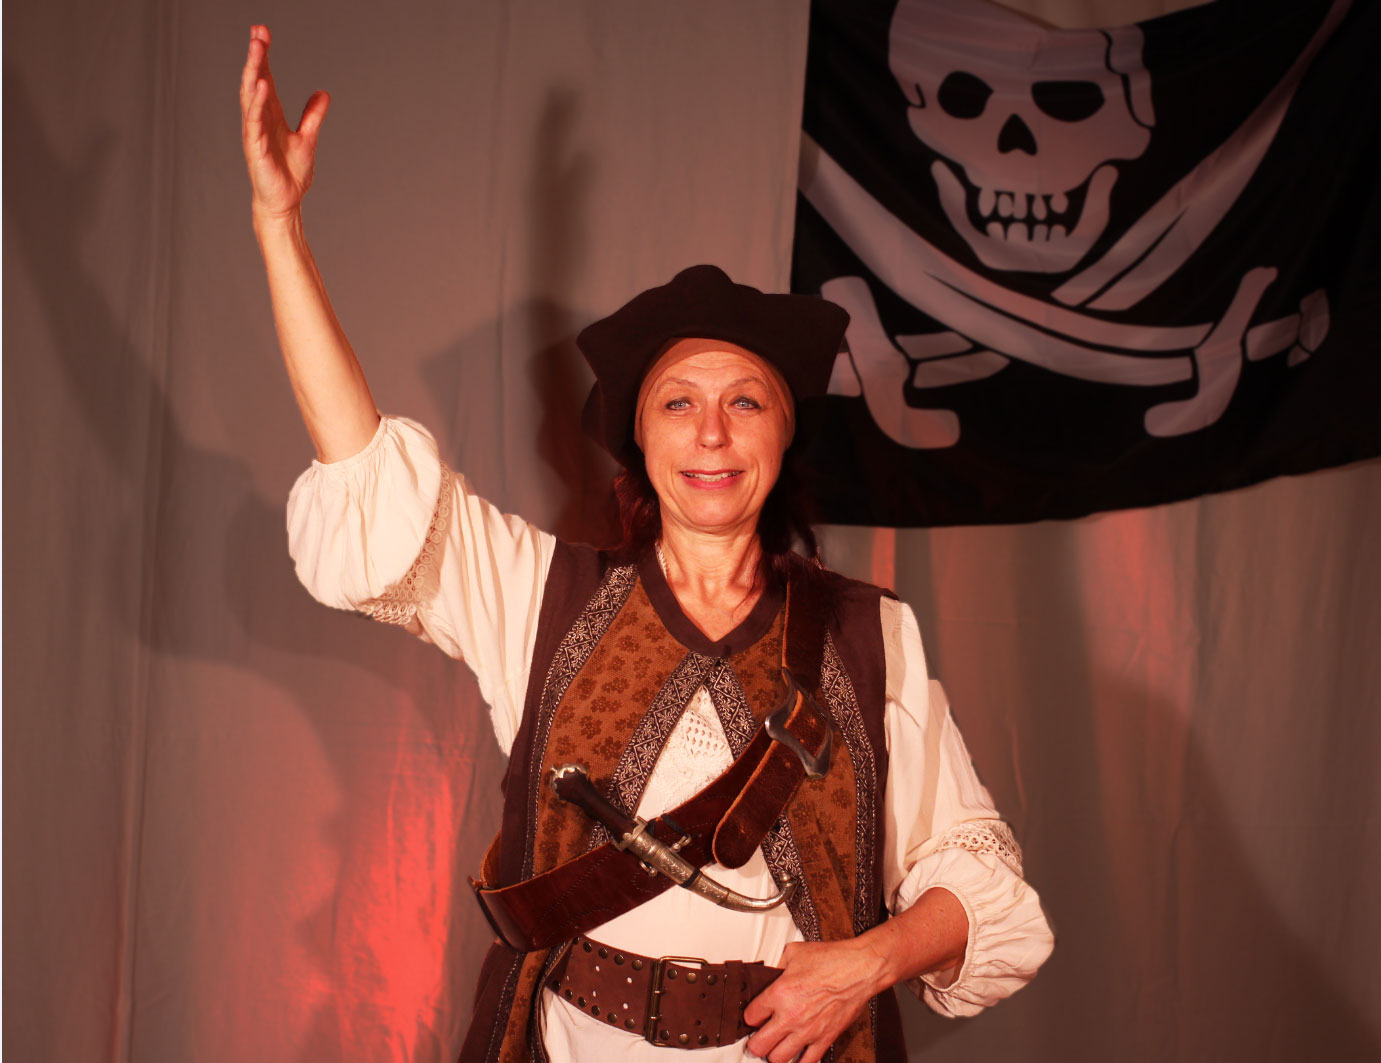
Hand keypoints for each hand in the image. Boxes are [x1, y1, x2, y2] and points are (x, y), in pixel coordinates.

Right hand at [239, 25, 329, 222]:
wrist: (286, 202)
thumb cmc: (290, 174)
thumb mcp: (308, 138)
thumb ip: (313, 116)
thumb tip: (323, 93)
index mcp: (271, 115)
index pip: (266, 78)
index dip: (264, 56)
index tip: (262, 32)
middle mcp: (260, 119)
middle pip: (255, 81)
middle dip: (256, 56)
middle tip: (257, 31)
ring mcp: (256, 132)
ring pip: (251, 96)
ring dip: (253, 72)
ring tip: (257, 49)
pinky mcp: (256, 148)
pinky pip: (255, 121)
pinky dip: (257, 103)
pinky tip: (261, 85)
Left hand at [743, 938, 890, 1062]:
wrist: (859, 969)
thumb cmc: (831, 959)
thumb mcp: (794, 952)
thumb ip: (776, 966)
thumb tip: (769, 975)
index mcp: (779, 993)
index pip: (750, 1016)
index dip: (749, 1016)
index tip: (753, 1016)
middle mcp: (790, 1016)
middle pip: (759, 1045)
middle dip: (755, 1043)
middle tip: (758, 1038)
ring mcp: (808, 1031)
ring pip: (778, 1059)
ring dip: (774, 1054)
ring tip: (775, 1046)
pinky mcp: (825, 1039)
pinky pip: (807, 1062)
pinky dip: (798, 1061)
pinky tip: (796, 1054)